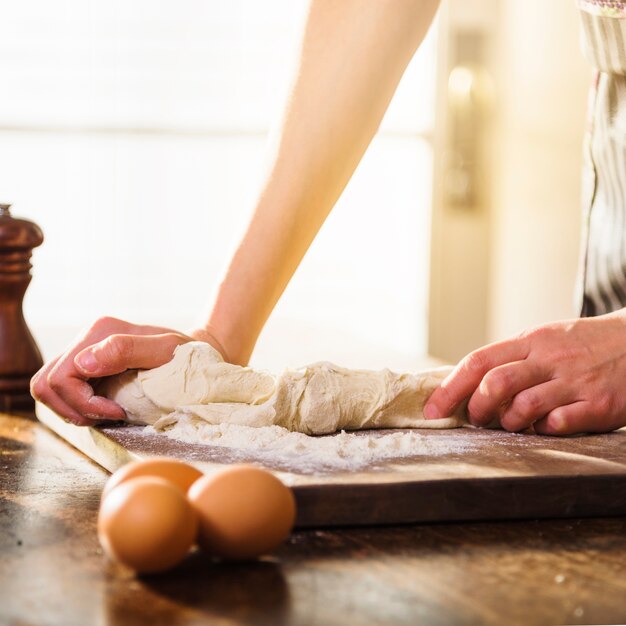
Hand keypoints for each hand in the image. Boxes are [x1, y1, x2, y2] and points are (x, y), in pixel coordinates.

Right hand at [31, 316, 225, 425]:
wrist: (196, 354)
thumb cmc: (187, 354)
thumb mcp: (166, 350)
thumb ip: (126, 351)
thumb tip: (84, 363)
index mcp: (100, 331)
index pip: (60, 377)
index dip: (83, 403)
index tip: (117, 410)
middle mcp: (87, 339)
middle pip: (46, 384)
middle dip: (72, 409)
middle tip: (110, 415)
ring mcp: (84, 352)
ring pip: (48, 389)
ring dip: (73, 410)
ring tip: (108, 413)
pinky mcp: (87, 367)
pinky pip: (63, 392)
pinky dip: (79, 407)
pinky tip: (107, 408)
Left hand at [424, 310, 625, 434]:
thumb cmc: (583, 345)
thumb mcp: (545, 340)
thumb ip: (511, 359)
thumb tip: (467, 385)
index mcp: (530, 340)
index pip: (478, 361)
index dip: (450, 388)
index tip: (433, 409)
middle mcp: (549, 359)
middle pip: (495, 384)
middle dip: (476, 408)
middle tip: (475, 420)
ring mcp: (574, 381)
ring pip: (523, 407)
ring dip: (508, 422)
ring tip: (512, 424)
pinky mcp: (598, 404)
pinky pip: (558, 424)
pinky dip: (543, 430)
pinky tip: (546, 426)